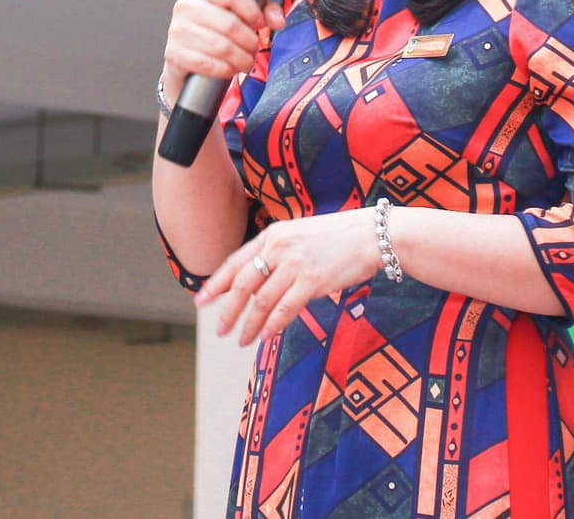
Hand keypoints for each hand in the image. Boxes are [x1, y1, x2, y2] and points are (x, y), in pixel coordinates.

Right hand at [162, 0, 287, 94]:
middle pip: (229, 24)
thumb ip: (265, 11)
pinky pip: (208, 64)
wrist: (186, 55)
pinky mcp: (175, 54)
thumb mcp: (240, 13)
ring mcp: (177, 30)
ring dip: (241, 58)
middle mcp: (186, 5)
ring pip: (221, 46)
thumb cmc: (215, 30)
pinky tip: (230, 69)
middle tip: (255, 48)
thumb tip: (278, 21)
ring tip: (246, 61)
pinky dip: (225, 70)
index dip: (252, 11)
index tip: (261, 23)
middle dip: (249, 41)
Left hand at [193, 209, 381, 345]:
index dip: (216, 284)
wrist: (372, 235)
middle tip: (219, 330)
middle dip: (228, 310)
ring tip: (241, 339)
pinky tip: (265, 336)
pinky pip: (285, 309)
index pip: (235, 262)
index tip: (201, 301)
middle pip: (242, 284)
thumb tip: (257, 280)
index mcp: (273, 234)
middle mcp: (279, 247)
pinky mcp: (312, 281)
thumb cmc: (338, 236)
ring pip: (261, 301)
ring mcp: (295, 264)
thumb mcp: (300, 234)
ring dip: (249, 324)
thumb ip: (277, 252)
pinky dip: (272, 325)